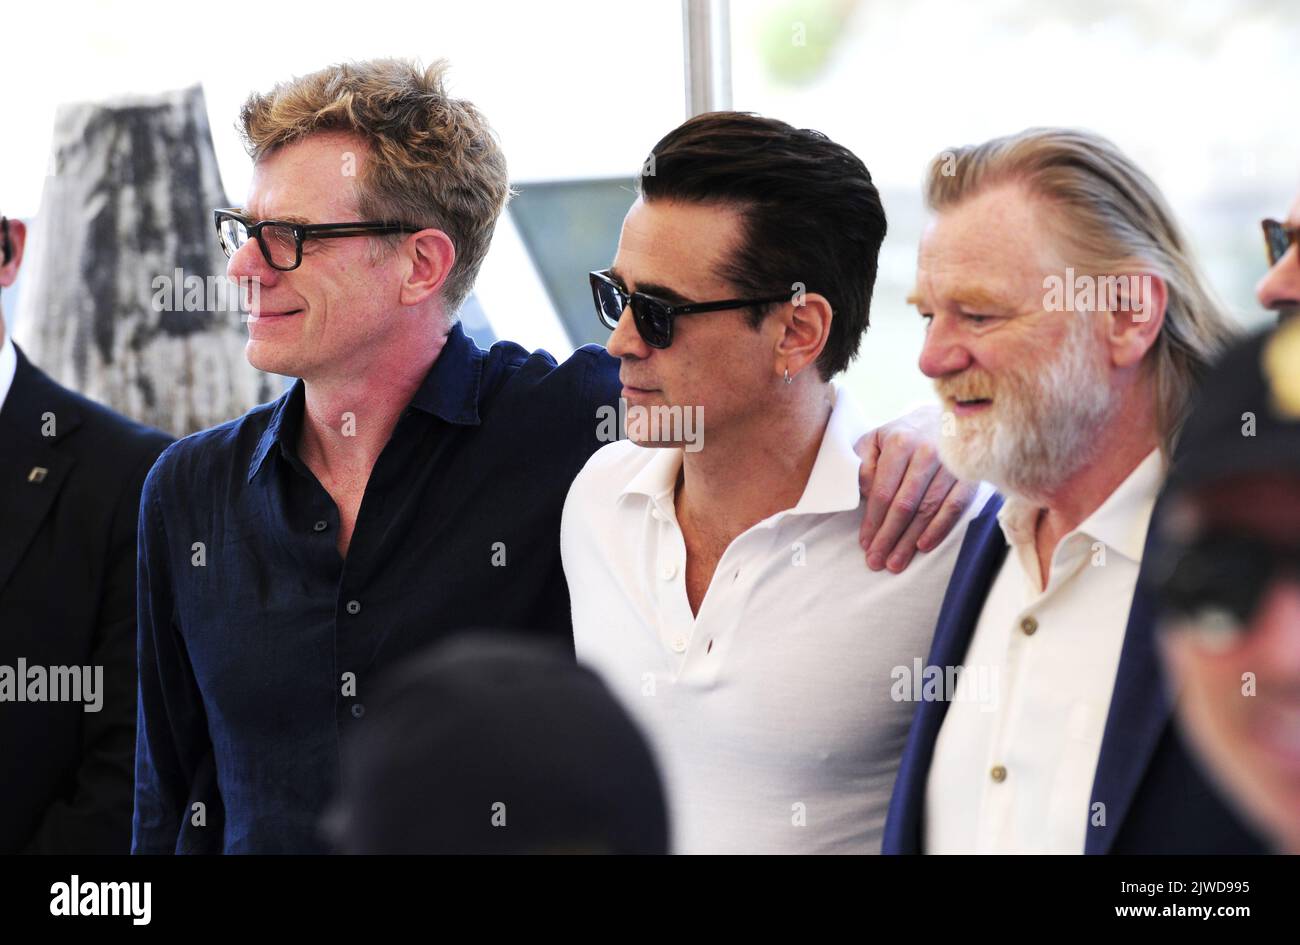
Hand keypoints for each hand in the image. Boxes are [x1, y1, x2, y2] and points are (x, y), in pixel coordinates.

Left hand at [855, 404, 979, 571]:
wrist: (947, 417)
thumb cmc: (905, 434)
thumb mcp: (875, 439)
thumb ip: (862, 463)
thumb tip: (864, 493)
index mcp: (899, 443)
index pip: (883, 491)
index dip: (873, 521)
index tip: (865, 543)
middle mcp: (926, 452)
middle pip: (904, 505)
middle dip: (888, 537)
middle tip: (877, 562)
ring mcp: (950, 464)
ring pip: (927, 510)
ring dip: (910, 540)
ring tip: (896, 562)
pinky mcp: (969, 474)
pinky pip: (954, 507)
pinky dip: (939, 529)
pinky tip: (923, 546)